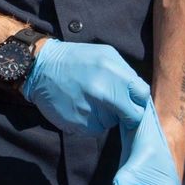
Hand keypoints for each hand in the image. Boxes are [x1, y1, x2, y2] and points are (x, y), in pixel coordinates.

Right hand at [21, 38, 149, 134]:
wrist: (41, 68)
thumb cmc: (76, 59)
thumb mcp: (104, 54)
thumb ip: (125, 73)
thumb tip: (138, 93)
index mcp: (113, 72)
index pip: (142, 95)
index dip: (138, 99)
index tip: (132, 100)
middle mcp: (103, 92)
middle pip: (132, 115)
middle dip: (127, 113)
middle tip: (116, 106)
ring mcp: (91, 110)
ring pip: (113, 123)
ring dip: (107, 116)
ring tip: (91, 100)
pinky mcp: (79, 125)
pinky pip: (96, 129)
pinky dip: (92, 122)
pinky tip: (81, 107)